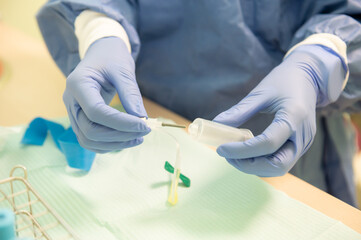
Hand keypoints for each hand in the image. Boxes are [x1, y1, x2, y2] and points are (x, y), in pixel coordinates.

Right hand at [63, 37, 149, 152]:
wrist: (101, 54)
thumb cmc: (111, 58)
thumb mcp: (123, 70)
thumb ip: (130, 94)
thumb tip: (141, 120)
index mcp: (78, 84)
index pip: (96, 112)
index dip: (121, 123)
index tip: (144, 125)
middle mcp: (71, 100)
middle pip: (89, 131)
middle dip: (119, 136)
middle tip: (143, 132)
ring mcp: (73, 112)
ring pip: (88, 140)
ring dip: (114, 144)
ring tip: (138, 138)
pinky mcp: (80, 120)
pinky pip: (90, 140)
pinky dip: (109, 144)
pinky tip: (127, 139)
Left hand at [213, 45, 345, 176]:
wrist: (309, 78)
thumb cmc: (284, 81)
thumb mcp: (260, 92)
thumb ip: (239, 111)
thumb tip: (216, 124)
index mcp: (294, 117)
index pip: (267, 143)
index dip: (242, 150)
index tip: (221, 149)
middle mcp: (303, 136)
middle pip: (277, 165)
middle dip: (249, 165)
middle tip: (228, 155)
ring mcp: (304, 143)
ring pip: (279, 168)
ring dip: (255, 166)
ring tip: (235, 155)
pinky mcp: (300, 146)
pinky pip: (281, 162)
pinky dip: (262, 162)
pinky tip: (248, 152)